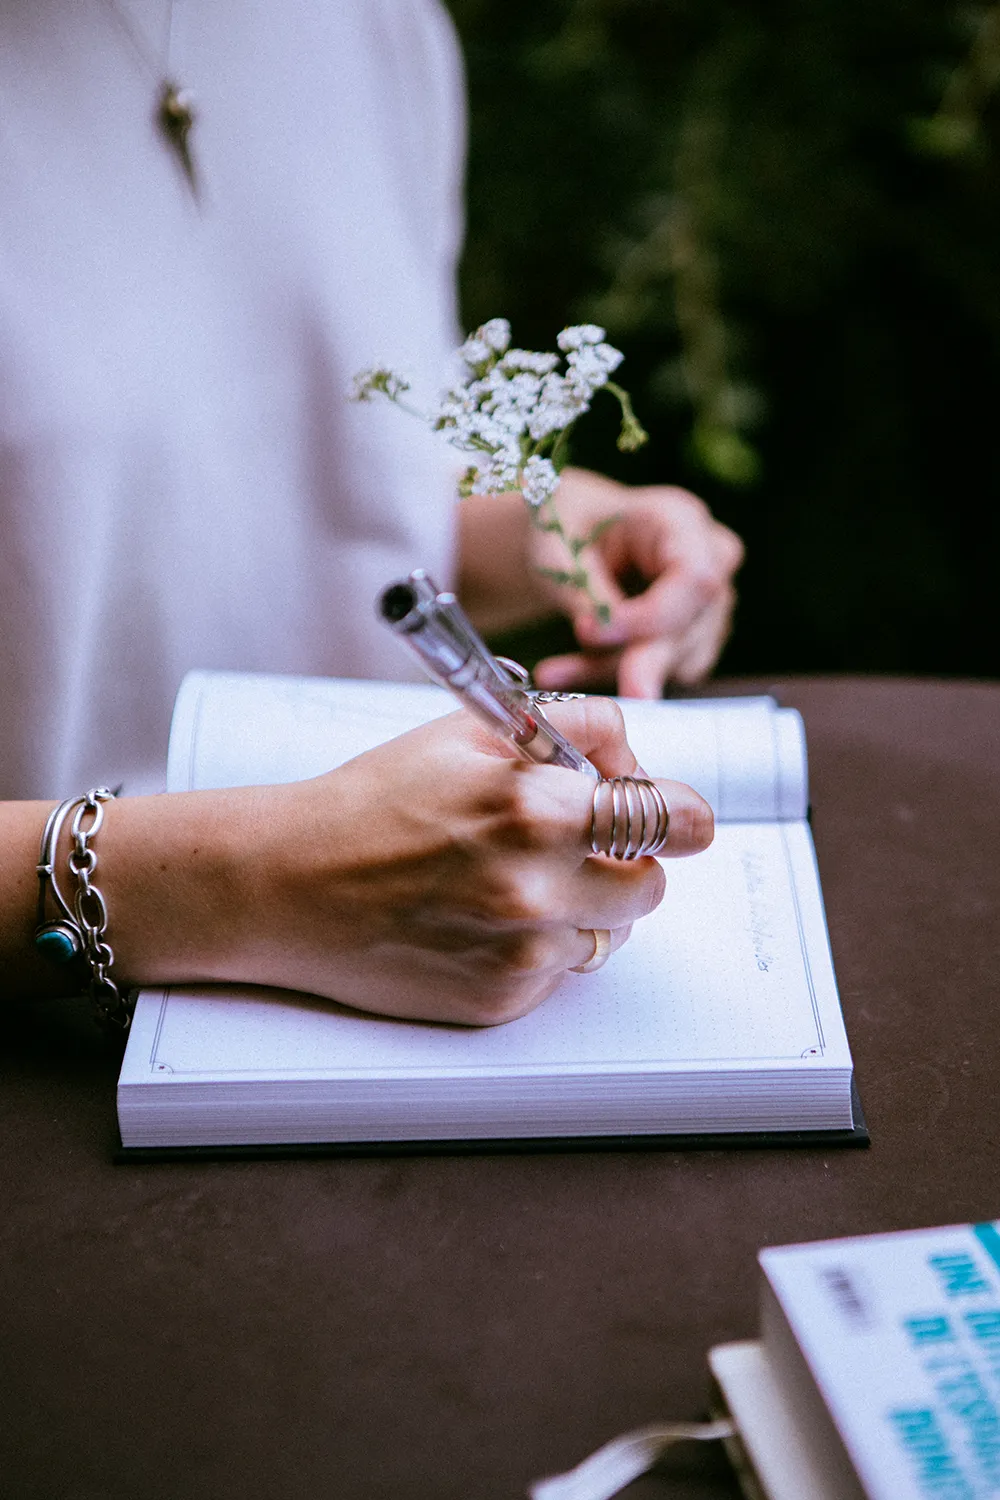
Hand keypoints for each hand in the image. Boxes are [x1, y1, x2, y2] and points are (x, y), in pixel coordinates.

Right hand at [227, 699, 712, 1025]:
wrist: (288, 883)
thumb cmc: (372, 800)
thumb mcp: (468, 732)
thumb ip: (569, 727)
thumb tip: (634, 755)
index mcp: (535, 808)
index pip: (668, 817)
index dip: (684, 814)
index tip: (684, 818)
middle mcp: (537, 887)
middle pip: (650, 886)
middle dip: (625, 862)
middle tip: (575, 846)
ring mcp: (519, 953)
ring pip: (606, 934)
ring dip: (581, 909)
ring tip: (509, 884)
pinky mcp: (498, 1001)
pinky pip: (557, 973)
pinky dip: (535, 949)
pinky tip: (476, 922)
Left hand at [529, 467, 743, 697]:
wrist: (575, 535)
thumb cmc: (567, 527)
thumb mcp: (559, 548)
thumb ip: (584, 589)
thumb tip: (600, 632)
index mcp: (680, 518)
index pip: (693, 576)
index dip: (651, 616)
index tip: (590, 633)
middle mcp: (710, 557)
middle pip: (693, 624)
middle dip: (643, 662)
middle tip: (610, 693)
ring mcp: (710, 601)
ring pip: (676, 656)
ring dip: (614, 670)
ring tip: (555, 671)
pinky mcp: (697, 635)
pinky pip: (664, 669)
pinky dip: (615, 673)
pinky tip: (573, 668)